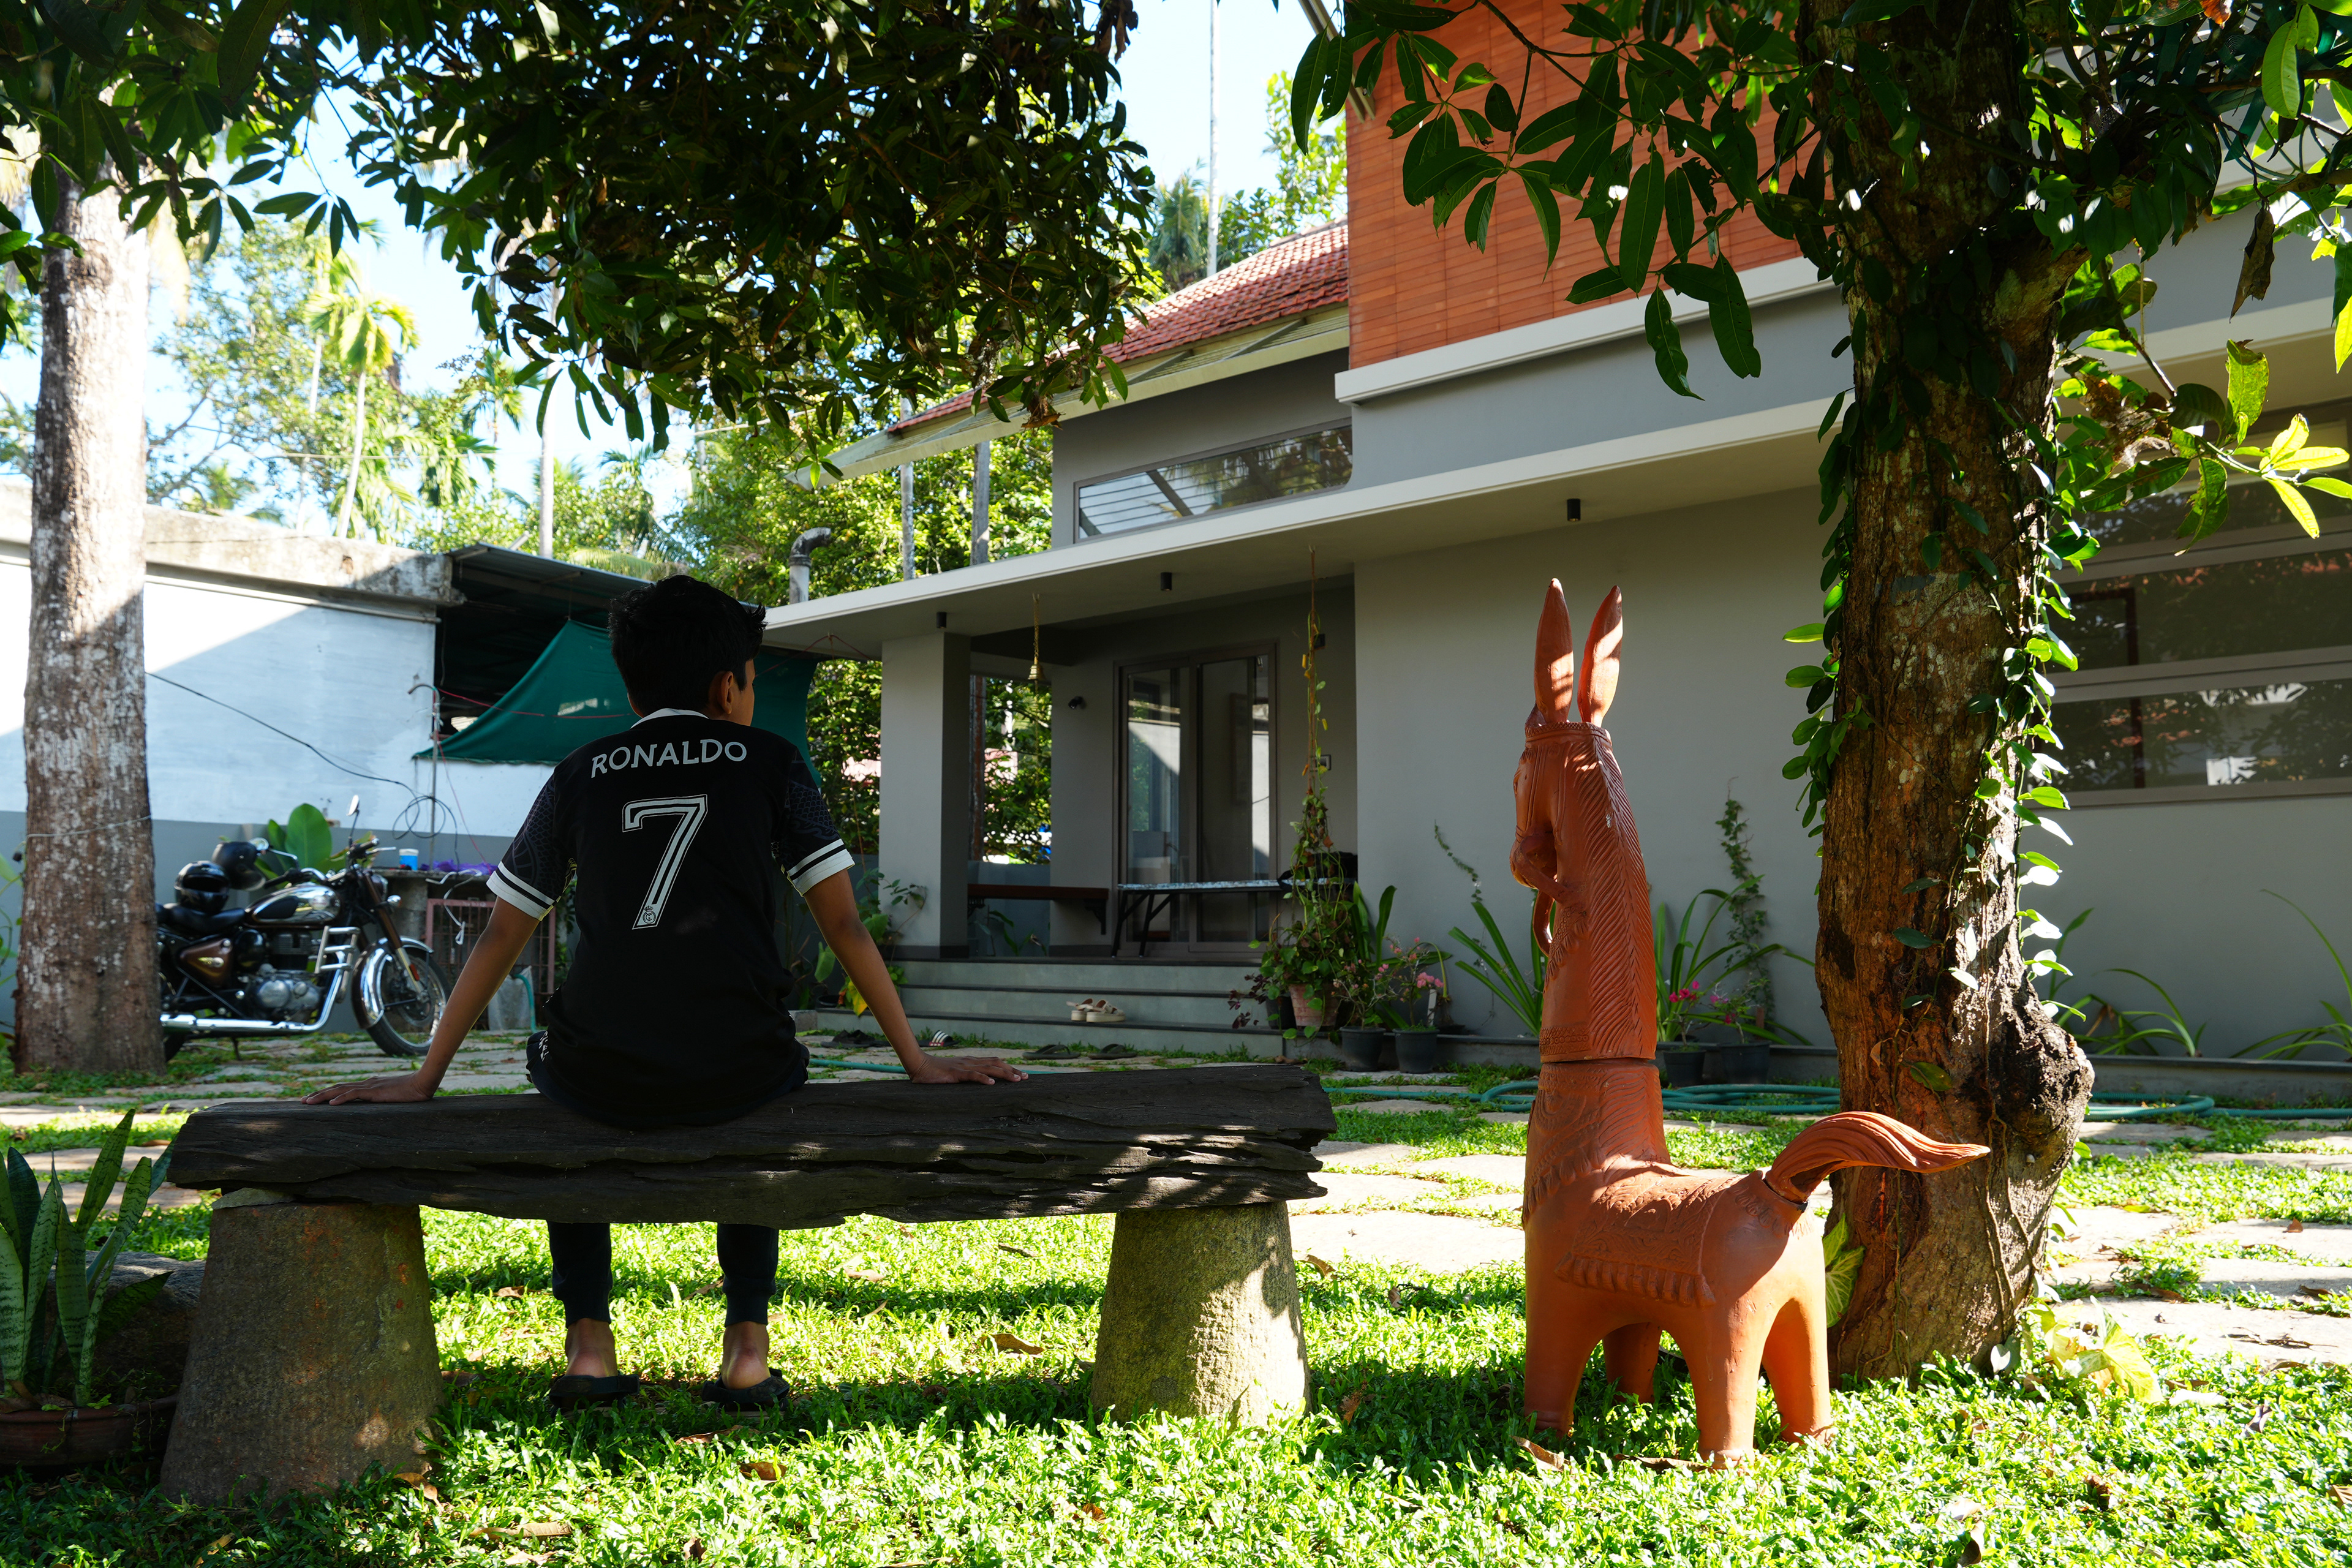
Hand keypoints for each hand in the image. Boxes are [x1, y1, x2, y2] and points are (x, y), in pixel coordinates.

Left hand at [301, 1072, 438, 1104]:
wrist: (424, 1084)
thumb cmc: (413, 1092)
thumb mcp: (393, 1098)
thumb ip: (384, 1100)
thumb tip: (378, 1107)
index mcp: (369, 1085)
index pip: (343, 1088)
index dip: (328, 1093)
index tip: (314, 1099)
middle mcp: (366, 1084)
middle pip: (337, 1087)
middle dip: (318, 1094)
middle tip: (302, 1101)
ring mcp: (369, 1087)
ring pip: (340, 1090)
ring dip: (322, 1096)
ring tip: (308, 1102)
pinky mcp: (375, 1092)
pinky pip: (354, 1094)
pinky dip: (341, 1099)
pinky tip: (331, 1104)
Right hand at [904, 1052, 1026, 1084]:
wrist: (920, 1066)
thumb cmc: (936, 1072)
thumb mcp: (955, 1073)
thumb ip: (966, 1076)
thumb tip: (980, 1082)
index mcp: (971, 1062)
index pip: (995, 1062)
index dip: (1009, 1067)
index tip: (1021, 1074)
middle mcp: (971, 1062)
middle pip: (997, 1064)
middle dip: (1013, 1070)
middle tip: (1027, 1077)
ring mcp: (964, 1067)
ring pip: (989, 1068)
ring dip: (1004, 1074)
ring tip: (1017, 1080)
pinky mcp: (956, 1073)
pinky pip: (972, 1075)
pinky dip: (983, 1078)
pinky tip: (992, 1083)